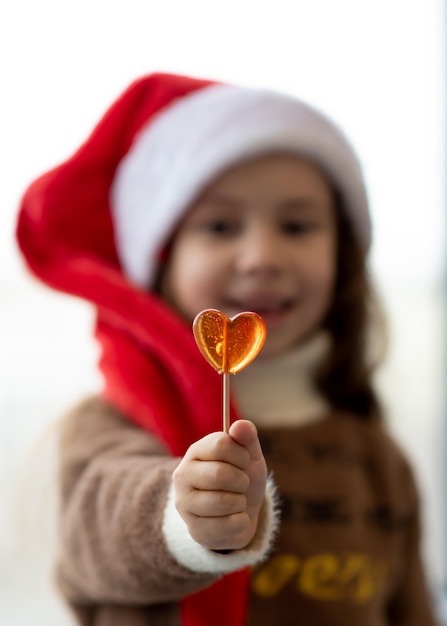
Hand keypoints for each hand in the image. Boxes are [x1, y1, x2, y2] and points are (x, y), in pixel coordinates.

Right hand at [172, 420, 266, 550]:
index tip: (244, 461)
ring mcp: (185, 504)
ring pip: (223, 502)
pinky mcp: (194, 530)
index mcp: (196, 451)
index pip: (221, 444)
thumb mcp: (249, 455)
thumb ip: (246, 437)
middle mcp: (183, 475)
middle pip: (221, 474)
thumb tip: (240, 425)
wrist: (241, 513)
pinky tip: (234, 518)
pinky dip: (241, 521)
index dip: (241, 454)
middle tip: (242, 484)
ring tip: (237, 501)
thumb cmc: (242, 477)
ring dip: (241, 502)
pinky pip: (227, 525)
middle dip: (242, 481)